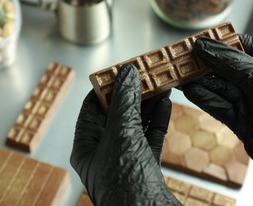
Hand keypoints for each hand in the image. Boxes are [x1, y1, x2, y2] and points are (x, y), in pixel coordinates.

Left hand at [70, 64, 180, 204]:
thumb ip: (125, 101)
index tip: (121, 71)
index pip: (91, 107)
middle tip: (145, 74)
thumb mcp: (122, 134)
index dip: (106, 87)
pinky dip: (158, 120)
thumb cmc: (125, 182)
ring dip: (148, 104)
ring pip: (136, 124)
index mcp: (86, 146)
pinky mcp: (145, 166)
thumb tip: (127, 73)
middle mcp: (104, 152)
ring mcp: (126, 159)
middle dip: (132, 94)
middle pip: (116, 114)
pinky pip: (151, 137)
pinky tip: (166, 104)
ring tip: (159, 84)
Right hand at [181, 35, 252, 205]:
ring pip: (218, 87)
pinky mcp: (240, 121)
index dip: (219, 43)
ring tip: (180, 74)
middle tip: (182, 59)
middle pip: (226, 67)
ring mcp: (250, 103)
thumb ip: (234, 64)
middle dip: (205, 64)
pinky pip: (217, 106)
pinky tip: (190, 91)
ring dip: (200, 81)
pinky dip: (203, 98)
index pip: (242, 46)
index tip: (198, 41)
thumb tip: (207, 47)